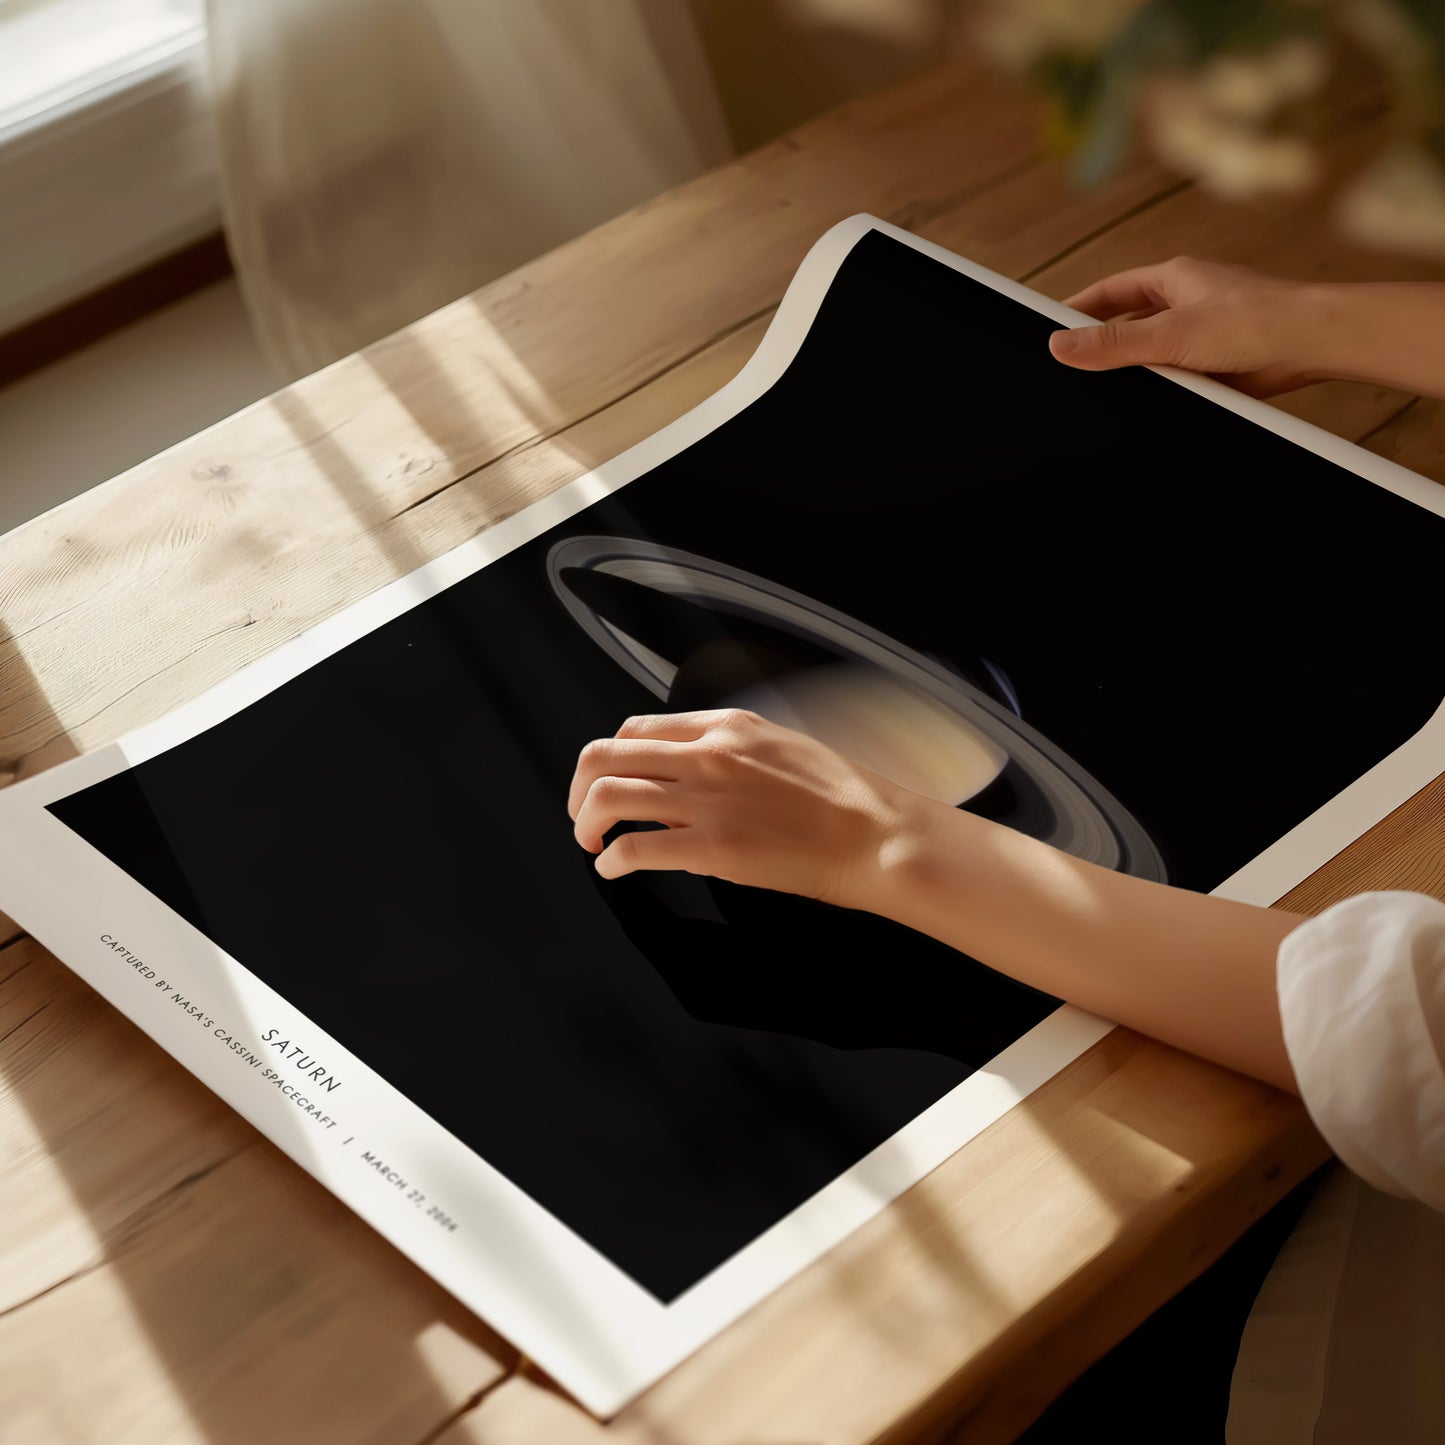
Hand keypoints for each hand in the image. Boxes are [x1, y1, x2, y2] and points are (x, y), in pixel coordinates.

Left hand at [567, 708, 931, 905]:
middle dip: (580, 788)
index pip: (635, 729)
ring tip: (591, 842)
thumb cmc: (839, 797)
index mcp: (723, 727)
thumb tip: (677, 782)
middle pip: (605, 756)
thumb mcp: (777, 748)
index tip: (607, 781)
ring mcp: (707, 800)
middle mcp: (706, 755)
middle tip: (582, 814)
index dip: (610, 758)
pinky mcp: (712, 847)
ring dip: (586, 823)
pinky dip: (611, 860)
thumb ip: (723, 754)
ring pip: (608, 796)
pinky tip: (613, 868)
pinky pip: (635, 847)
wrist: (874, 834)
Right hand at [1048, 255, 1320, 396]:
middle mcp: (1188, 301)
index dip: (1077, 310)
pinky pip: (1178, 376)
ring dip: (1138, 370)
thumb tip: (1061, 346)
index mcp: (1174, 278)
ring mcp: (1203, 331)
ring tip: (1111, 389)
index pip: (1109, 291)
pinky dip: (1165, 388)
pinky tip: (1157, 401)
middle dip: (1103, 344)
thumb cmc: (1258, 321)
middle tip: (1072, 366)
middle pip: (1127, 322)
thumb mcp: (1170, 334)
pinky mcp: (1219, 362)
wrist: (1315, 344)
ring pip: (1152, 353)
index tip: (1051, 329)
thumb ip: (1113, 343)